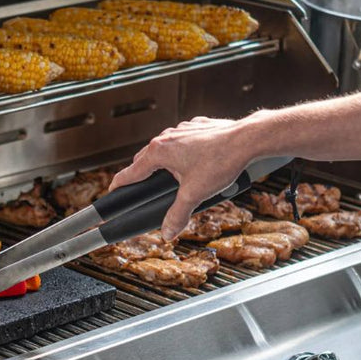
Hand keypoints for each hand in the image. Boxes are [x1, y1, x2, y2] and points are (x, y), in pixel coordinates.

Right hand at [109, 116, 256, 239]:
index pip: (130, 172)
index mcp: (159, 152)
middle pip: (145, 159)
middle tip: (143, 189)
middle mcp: (166, 137)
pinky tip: (196, 163)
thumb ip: (177, 214)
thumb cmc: (221, 161)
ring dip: (163, 162)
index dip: (120, 185)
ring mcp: (182, 130)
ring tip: (173, 178)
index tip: (113, 191)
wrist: (247, 139)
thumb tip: (167, 232)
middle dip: (142, 175)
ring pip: (164, 148)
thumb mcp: (195, 194)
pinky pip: (182, 141)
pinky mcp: (197, 127)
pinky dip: (182, 152)